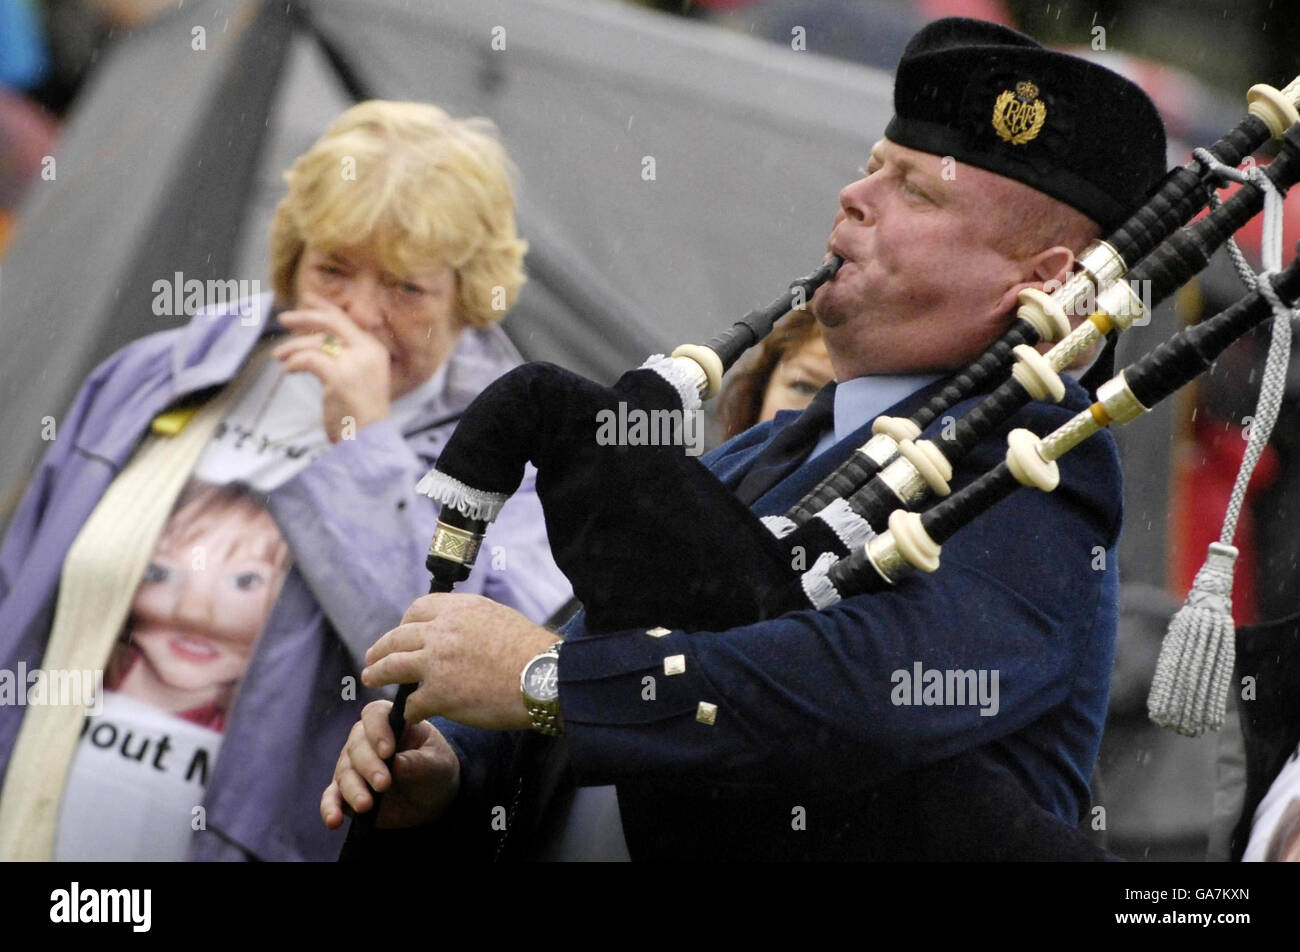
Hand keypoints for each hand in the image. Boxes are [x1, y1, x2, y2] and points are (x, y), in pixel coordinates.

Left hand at [273, 293, 392, 441]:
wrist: (368, 440)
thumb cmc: (360, 415)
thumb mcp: (359, 377)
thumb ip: (345, 357)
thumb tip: (315, 339)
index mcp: (374, 349)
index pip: (346, 320)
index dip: (324, 307)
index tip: (306, 300)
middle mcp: (368, 351)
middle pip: (331, 323)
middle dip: (304, 317)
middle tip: (283, 319)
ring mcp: (355, 363)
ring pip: (316, 342)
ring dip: (292, 347)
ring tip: (279, 357)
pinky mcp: (340, 377)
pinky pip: (309, 360)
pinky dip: (295, 363)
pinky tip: (289, 370)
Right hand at [320, 700, 459, 829]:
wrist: (431, 797)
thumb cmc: (435, 768)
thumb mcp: (436, 764)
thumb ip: (418, 762)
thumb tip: (396, 763)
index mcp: (390, 722)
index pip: (375, 715)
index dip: (378, 731)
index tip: (388, 751)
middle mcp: (366, 740)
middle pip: (357, 746)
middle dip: (369, 766)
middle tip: (384, 783)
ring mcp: (353, 766)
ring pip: (344, 772)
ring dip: (353, 789)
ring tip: (366, 805)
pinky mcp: (346, 792)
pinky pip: (332, 797)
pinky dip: (331, 808)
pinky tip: (334, 820)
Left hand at [362, 592, 558, 729]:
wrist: (543, 677)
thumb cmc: (533, 652)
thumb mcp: (499, 618)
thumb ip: (473, 622)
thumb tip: (462, 630)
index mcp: (459, 609)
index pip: (418, 609)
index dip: (404, 623)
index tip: (402, 633)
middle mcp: (442, 631)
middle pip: (398, 636)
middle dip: (381, 648)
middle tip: (373, 657)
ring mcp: (437, 663)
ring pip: (392, 666)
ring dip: (378, 673)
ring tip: (371, 678)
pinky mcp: (439, 694)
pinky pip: (411, 702)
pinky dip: (407, 710)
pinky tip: (408, 715)